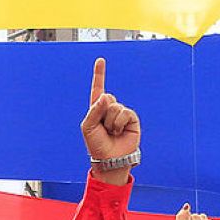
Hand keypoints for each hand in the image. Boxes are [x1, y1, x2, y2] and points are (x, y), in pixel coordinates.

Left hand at [80, 59, 139, 178]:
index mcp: (97, 109)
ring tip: (111, 133)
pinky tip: (119, 132)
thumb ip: (94, 110)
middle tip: (102, 128)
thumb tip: (107, 96)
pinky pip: (124, 113)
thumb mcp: (88, 126)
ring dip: (110, 122)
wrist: (110, 159)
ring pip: (115, 107)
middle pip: (107, 98)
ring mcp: (121, 113)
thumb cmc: (96, 145)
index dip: (100, 74)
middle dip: (102, 113)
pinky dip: (119, 123)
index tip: (100, 60)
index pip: (98, 89)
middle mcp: (109, 109)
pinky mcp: (131, 119)